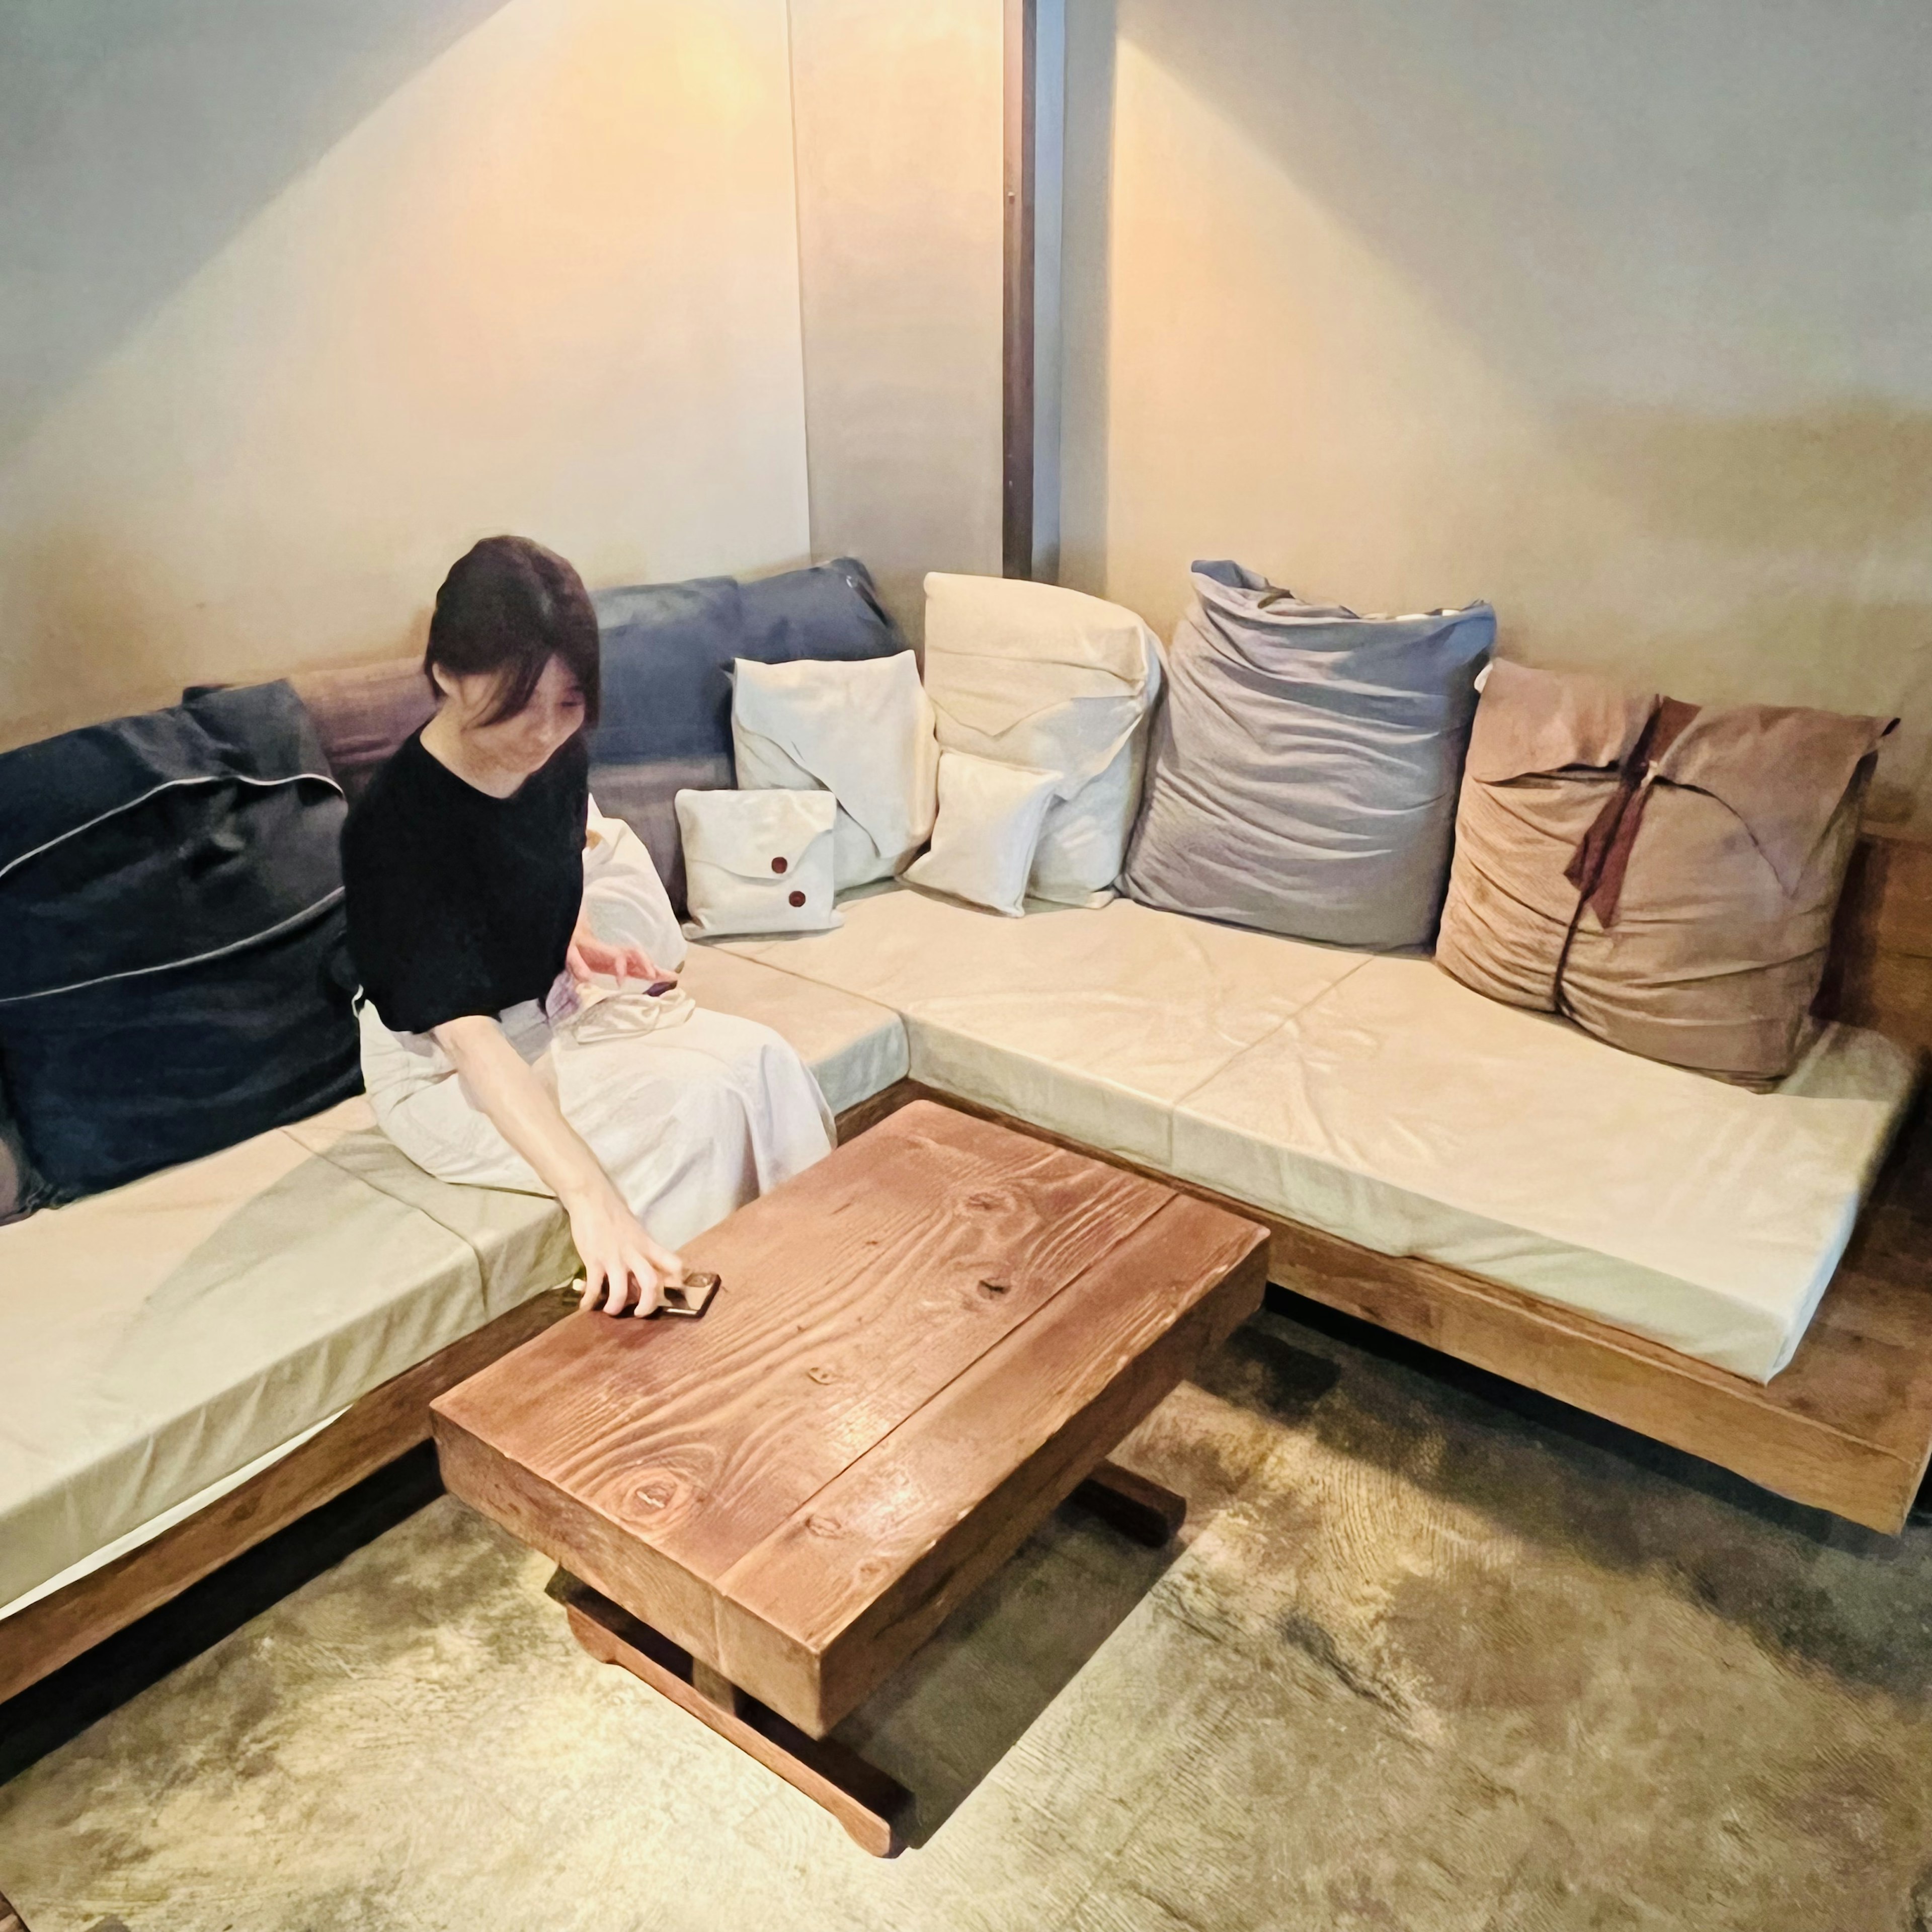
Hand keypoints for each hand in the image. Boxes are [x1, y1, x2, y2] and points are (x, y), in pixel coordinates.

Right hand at [564, 1185, 686, 1317]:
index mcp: (647, 1245)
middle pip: (651, 1283)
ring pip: (621, 1290)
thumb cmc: (614, 1215)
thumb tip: (642, 1273)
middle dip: (647, 1305)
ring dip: (616, 1306)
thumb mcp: (636, 1231)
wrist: (592, 1198)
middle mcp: (634, 1254)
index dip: (677, 1280)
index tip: (673, 1291)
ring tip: (610, 1311)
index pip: (673, 1263)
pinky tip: (585, 1306)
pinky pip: (594, 1286)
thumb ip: (641, 1251)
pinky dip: (589, 1300)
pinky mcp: (594, 1260)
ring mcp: (614, 1258)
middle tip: (639, 1313)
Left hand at [567, 927, 674, 991]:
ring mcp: (621, 957)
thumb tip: (587, 979)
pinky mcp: (622, 964)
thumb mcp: (569, 953)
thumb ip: (576, 964)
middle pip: (637, 955)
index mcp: (603, 952)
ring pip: (641, 961)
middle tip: (659, 976)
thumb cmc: (571, 945)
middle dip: (648, 965)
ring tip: (672, 976)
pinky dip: (652, 972)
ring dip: (655, 968)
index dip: (621, 968)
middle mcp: (616, 953)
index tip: (621, 983)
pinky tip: (664, 977)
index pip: (618, 957)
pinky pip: (639, 967)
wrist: (574, 935)